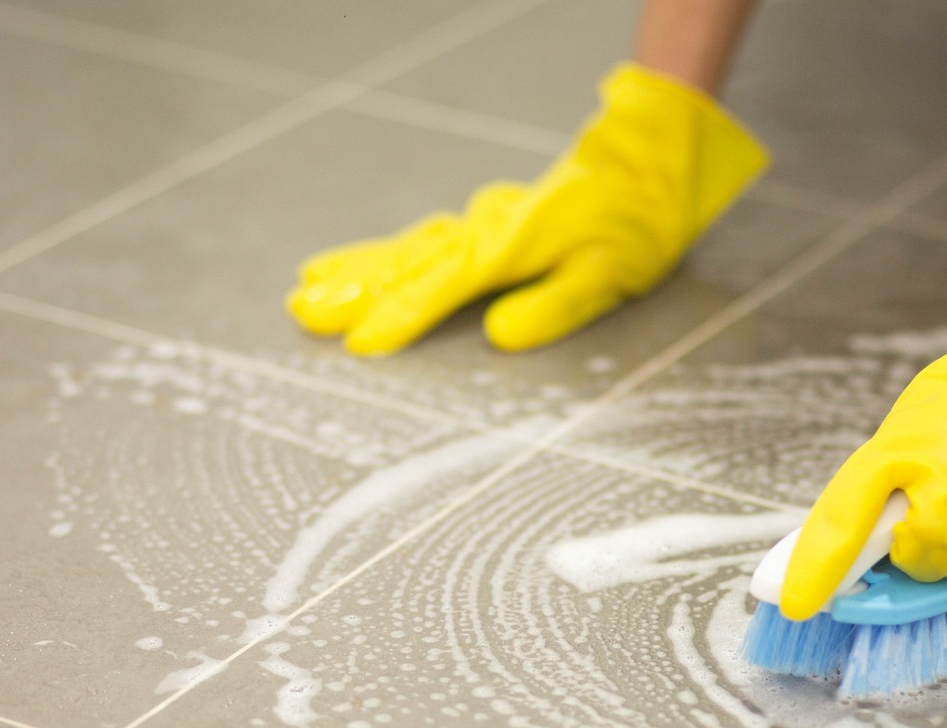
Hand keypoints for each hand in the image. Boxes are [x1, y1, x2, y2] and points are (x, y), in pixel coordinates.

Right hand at [286, 63, 766, 354]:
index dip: (402, 315)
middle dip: (354, 290)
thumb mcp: (608, 275)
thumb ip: (553, 307)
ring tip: (306, 289)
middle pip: (408, 262)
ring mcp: (480, 222)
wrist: (644, 166)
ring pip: (406, 248)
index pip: (445, 285)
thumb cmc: (634, 226)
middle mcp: (486, 230)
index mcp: (512, 246)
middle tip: (302, 312)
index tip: (361, 342)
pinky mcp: (483, 222)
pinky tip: (353, 266)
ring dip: (356, 270)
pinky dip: (381, 253)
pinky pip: (420, 240)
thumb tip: (499, 336)